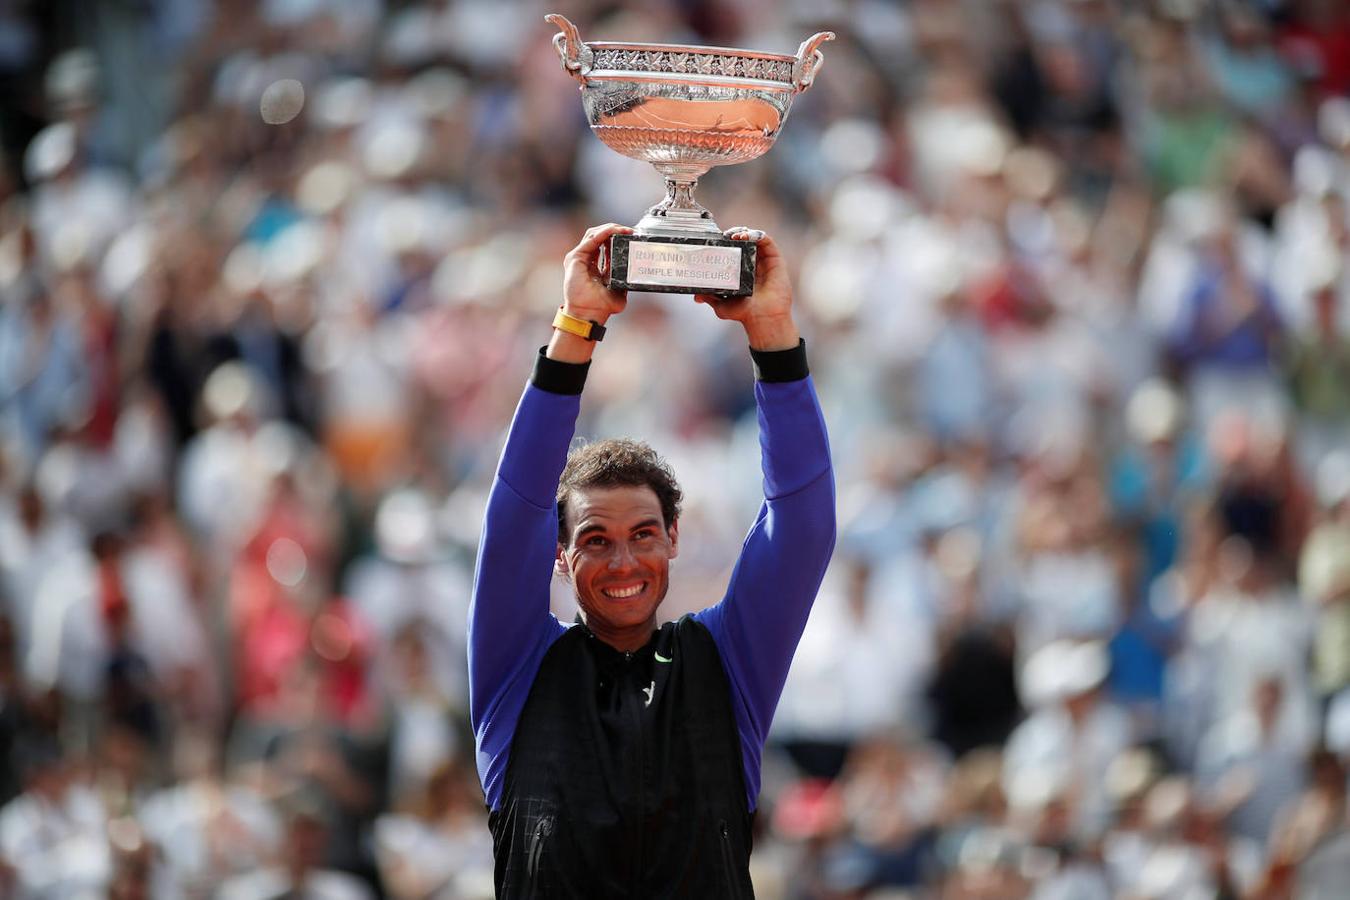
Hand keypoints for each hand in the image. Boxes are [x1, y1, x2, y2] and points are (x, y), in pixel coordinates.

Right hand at [562, 223, 633, 323]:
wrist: (589, 314)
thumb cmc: (601, 306)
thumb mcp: (619, 289)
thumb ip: (623, 278)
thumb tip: (636, 272)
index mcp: (594, 266)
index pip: (603, 244)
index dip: (616, 237)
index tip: (630, 236)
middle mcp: (585, 259)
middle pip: (598, 236)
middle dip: (614, 230)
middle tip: (629, 231)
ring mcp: (579, 257)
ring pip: (594, 234)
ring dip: (610, 229)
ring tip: (624, 229)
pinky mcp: (575, 258)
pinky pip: (591, 239)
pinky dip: (604, 233)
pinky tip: (614, 231)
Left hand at [694, 228, 798, 350]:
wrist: (762, 319)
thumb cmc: (744, 313)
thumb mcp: (721, 305)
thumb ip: (709, 297)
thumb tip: (696, 296)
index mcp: (740, 270)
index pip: (732, 249)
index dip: (725, 242)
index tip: (716, 240)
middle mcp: (752, 263)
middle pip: (743, 240)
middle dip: (733, 234)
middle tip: (725, 236)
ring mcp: (764, 260)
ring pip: (754, 238)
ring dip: (744, 232)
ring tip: (735, 236)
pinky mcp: (775, 260)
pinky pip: (767, 241)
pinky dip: (757, 235)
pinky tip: (748, 236)